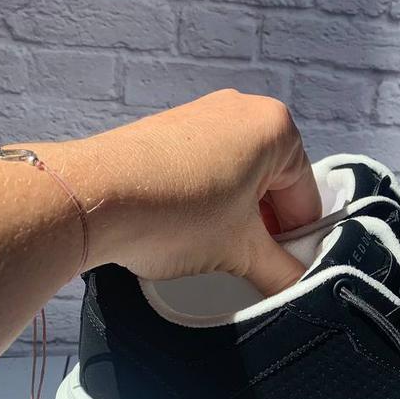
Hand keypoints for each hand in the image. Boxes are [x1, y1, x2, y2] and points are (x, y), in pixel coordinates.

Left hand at [49, 90, 321, 295]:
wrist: (93, 197)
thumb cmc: (177, 212)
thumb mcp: (241, 251)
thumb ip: (281, 272)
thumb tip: (299, 289)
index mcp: (276, 127)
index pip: (306, 198)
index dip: (298, 243)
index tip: (284, 270)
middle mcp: (243, 109)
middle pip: (274, 184)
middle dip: (264, 228)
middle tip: (247, 264)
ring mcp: (203, 114)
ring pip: (240, 178)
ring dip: (236, 217)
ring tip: (211, 248)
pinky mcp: (170, 128)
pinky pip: (207, 169)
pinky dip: (208, 200)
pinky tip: (186, 229)